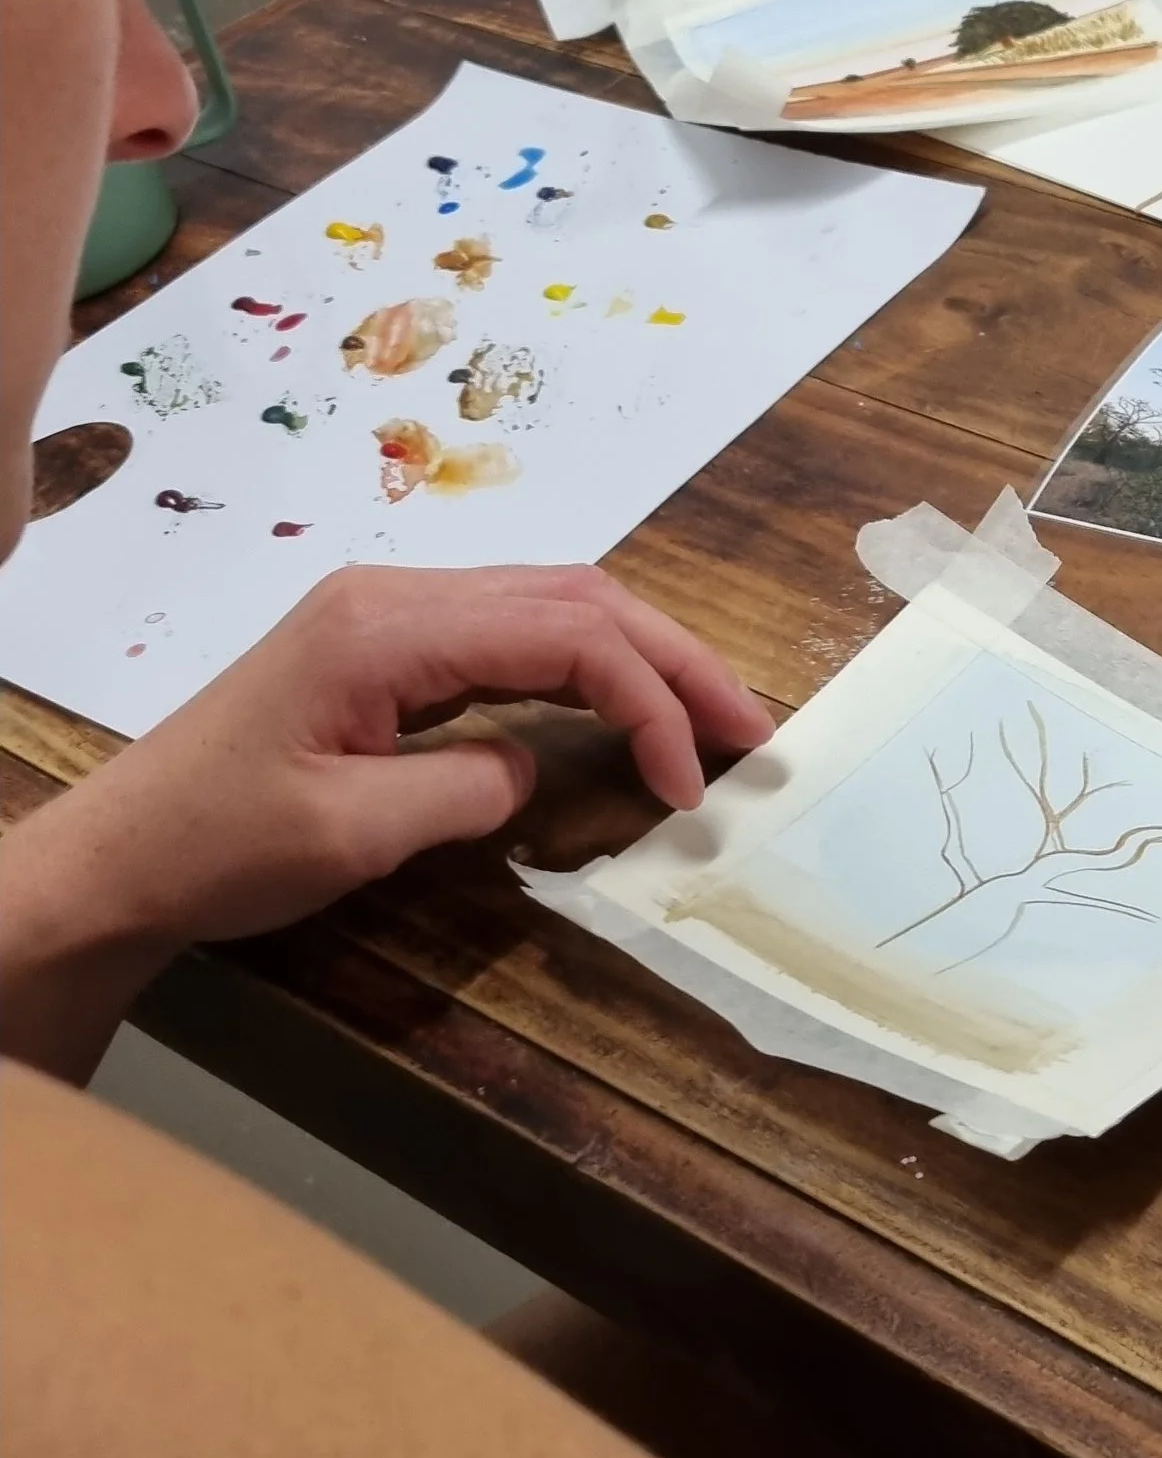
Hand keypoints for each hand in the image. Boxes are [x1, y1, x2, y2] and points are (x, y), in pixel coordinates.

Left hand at [0, 565, 772, 1075]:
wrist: (112, 861)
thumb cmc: (215, 849)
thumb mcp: (352, 833)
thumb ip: (470, 788)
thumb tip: (538, 767)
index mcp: (388, 626)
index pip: (567, 634)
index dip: (651, 700)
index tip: (689, 783)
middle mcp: (398, 596)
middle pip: (578, 597)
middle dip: (677, 660)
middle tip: (753, 729)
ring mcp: (392, 615)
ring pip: (555, 605)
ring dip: (643, 658)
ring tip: (711, 719)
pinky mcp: (389, 649)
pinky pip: (516, 635)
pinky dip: (588, 668)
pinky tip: (625, 709)